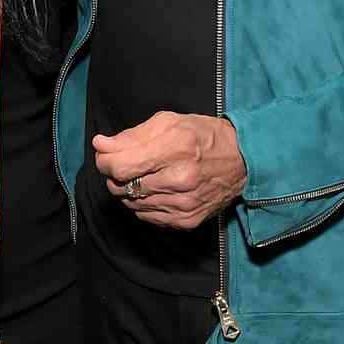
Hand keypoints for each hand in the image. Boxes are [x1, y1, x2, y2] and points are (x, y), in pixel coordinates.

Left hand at [93, 111, 246, 229]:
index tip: (106, 152)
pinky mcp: (186, 221)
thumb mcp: (169, 122)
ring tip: (145, 174)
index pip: (120, 166)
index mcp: (176, 149)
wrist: (243, 162)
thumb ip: (131, 135)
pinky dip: (144, 203)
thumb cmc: (204, 136)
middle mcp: (180, 180)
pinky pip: (146, 216)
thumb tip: (100, 145)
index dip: (105, 160)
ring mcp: (183, 204)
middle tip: (127, 162)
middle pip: (122, 186)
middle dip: (115, 174)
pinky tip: (156, 189)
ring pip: (131, 203)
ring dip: (129, 189)